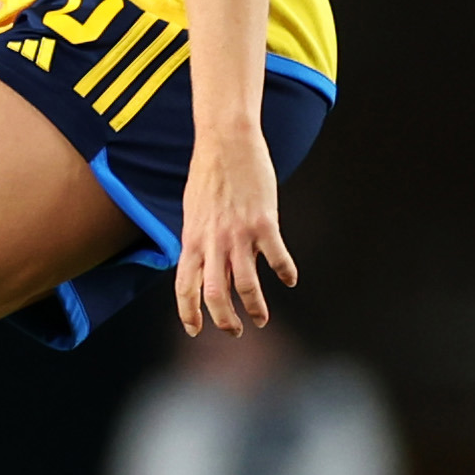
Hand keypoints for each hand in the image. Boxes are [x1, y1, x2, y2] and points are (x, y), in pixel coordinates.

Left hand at [172, 125, 296, 335]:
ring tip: (261, 318)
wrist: (226, 143)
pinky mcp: (264, 223)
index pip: (184, 287)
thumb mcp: (193, 213)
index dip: (189, 313)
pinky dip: (285, 272)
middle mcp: (212, 242)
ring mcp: (238, 234)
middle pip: (215, 294)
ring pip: (246, 284)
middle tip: (235, 332)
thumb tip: (203, 267)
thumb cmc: (208, 175)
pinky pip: (277, 257)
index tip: (195, 330)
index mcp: (191, 240)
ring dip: (255, 307)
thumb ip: (197, 242)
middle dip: (225, 320)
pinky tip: (289, 279)